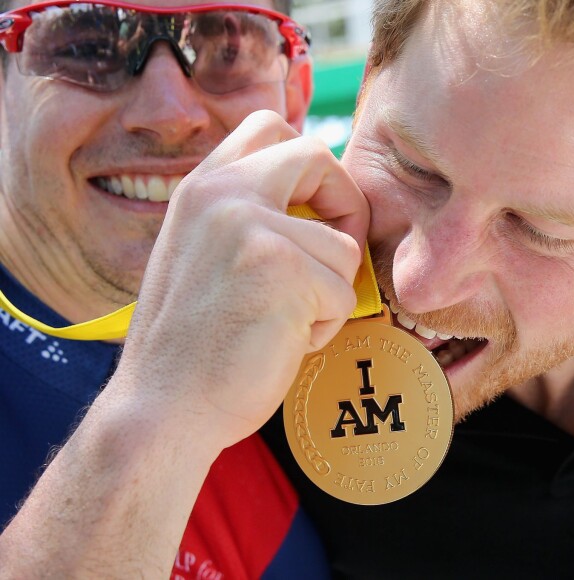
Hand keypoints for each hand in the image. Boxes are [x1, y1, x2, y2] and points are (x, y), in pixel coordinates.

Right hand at [116, 110, 369, 447]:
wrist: (163, 408)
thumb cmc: (189, 344)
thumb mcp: (202, 256)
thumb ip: (246, 219)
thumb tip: (311, 206)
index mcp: (200, 189)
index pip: (268, 128)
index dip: (307, 163)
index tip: (316, 208)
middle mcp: (223, 195)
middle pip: (314, 155)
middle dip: (343, 200)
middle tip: (334, 248)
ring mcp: (252, 229)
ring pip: (342, 246)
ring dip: (328, 291)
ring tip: (286, 322)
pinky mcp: (285, 272)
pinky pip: (344, 292)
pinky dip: (326, 324)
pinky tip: (285, 341)